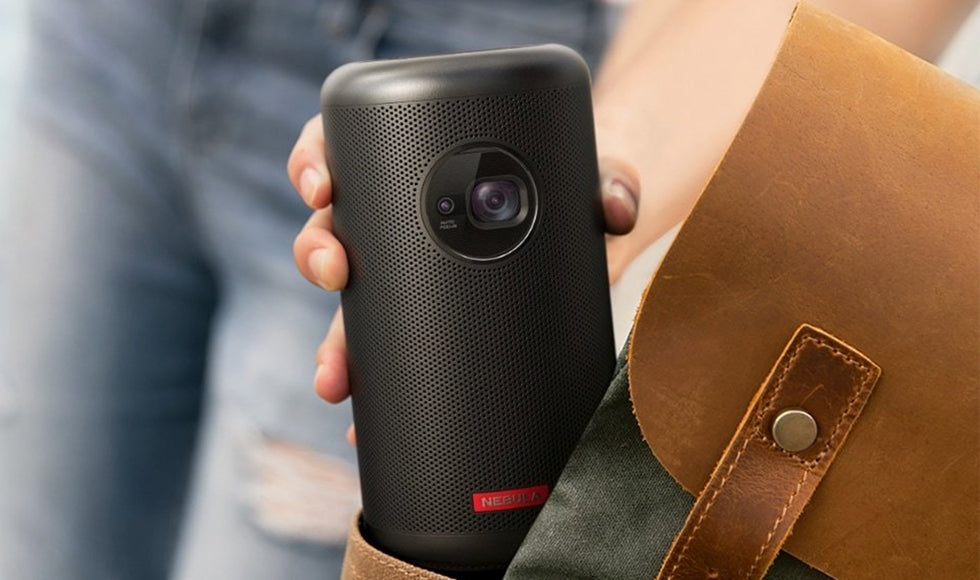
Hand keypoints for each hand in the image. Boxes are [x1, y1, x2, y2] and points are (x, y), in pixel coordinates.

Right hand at [288, 114, 640, 442]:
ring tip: (335, 380)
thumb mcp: (592, 176)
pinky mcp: (431, 325)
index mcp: (421, 168)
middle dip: (318, 251)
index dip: (315, 161)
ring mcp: (410, 277)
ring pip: (349, 305)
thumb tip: (614, 210)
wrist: (583, 229)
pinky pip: (387, 355)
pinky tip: (363, 426)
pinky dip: (374, 390)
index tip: (321, 186)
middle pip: (334, 229)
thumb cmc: (572, 187)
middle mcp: (402, 223)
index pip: (346, 147)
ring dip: (332, 345)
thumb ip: (611, 181)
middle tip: (336, 271)